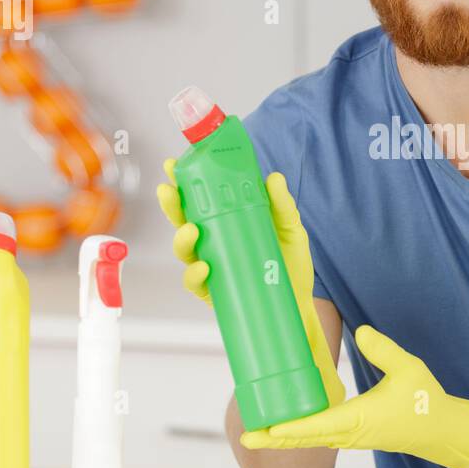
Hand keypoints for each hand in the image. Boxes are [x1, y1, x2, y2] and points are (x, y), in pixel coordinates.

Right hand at [156, 159, 344, 406]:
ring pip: (184, 251)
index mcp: (225, 223)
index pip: (198, 200)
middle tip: (169, 192)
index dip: (182, 183)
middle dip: (171, 206)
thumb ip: (281, 205)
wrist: (299, 301)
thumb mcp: (289, 228)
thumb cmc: (290, 262)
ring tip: (191, 230)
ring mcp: (211, 266)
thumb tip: (274, 178)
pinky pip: (196, 283)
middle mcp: (212, 243)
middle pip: (182, 221)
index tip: (173, 166)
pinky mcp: (215, 291)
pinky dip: (195, 274)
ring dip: (181, 239)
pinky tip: (203, 266)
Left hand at [241, 325, 468, 467]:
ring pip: (311, 440)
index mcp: (359, 419)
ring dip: (284, 436)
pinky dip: (301, 433)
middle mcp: (350, 432)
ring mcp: (351, 437)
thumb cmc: (425, 401)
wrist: (441, 430)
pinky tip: (289, 423)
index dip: (289, 428)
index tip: (264, 430)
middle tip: (245, 436)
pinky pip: (320, 436)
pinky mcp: (354, 435)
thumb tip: (361, 332)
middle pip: (304, 439)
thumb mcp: (408, 369)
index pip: (316, 425)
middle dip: (274, 439)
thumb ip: (383, 350)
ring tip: (258, 429)